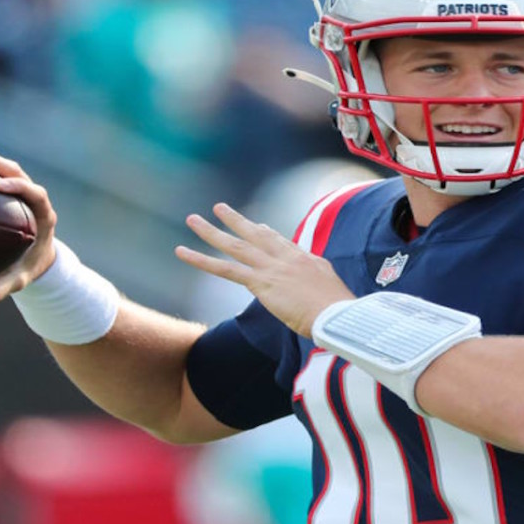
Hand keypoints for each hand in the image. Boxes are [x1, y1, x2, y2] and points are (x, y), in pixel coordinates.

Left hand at [176, 203, 354, 337]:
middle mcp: (287, 258)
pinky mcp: (261, 281)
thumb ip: (320, 286)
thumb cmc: (340, 312)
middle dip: (236, 220)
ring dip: (211, 232)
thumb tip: (319, 291)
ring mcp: (272, 267)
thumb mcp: (333, 293)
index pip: (280, 242)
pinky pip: (224, 269)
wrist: (338, 315)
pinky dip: (201, 260)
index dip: (265, 233)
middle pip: (257, 234)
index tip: (257, 225)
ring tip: (192, 220)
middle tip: (220, 208)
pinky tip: (182, 252)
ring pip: (235, 246)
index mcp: (306, 260)